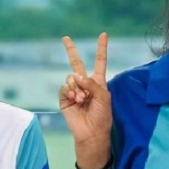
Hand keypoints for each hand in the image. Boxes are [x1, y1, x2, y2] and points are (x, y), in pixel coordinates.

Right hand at [59, 33, 112, 165]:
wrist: (91, 133)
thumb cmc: (102, 116)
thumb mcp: (104, 97)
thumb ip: (91, 83)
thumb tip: (75, 75)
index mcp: (98, 83)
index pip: (99, 62)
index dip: (101, 49)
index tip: (103, 35)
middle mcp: (85, 85)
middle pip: (76, 63)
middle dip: (71, 50)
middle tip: (65, 38)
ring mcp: (74, 91)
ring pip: (71, 78)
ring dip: (77, 87)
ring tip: (82, 100)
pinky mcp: (65, 99)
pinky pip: (64, 87)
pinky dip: (69, 91)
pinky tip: (74, 99)